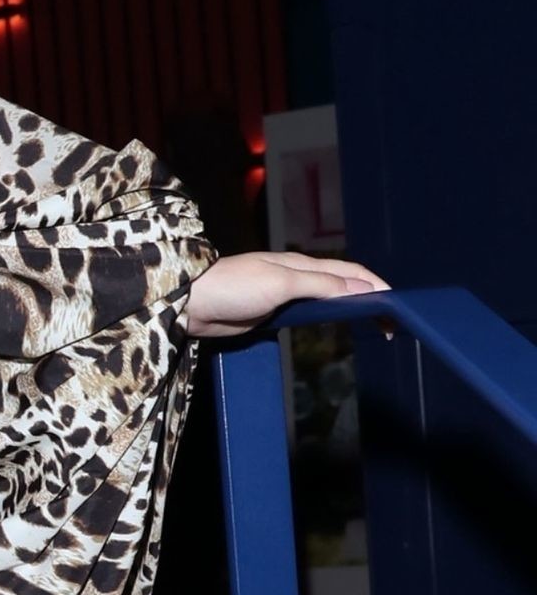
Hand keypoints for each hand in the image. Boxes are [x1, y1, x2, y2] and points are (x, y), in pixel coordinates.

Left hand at [184, 250, 392, 339]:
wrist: (192, 303)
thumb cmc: (233, 287)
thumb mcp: (280, 284)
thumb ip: (320, 286)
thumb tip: (364, 288)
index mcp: (302, 264)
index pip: (351, 272)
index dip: (379, 286)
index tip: (402, 307)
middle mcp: (298, 276)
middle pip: (346, 285)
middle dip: (374, 299)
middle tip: (396, 324)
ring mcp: (287, 294)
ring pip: (332, 300)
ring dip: (356, 309)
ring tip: (379, 327)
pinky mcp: (275, 312)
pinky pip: (313, 313)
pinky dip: (335, 318)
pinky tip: (342, 329)